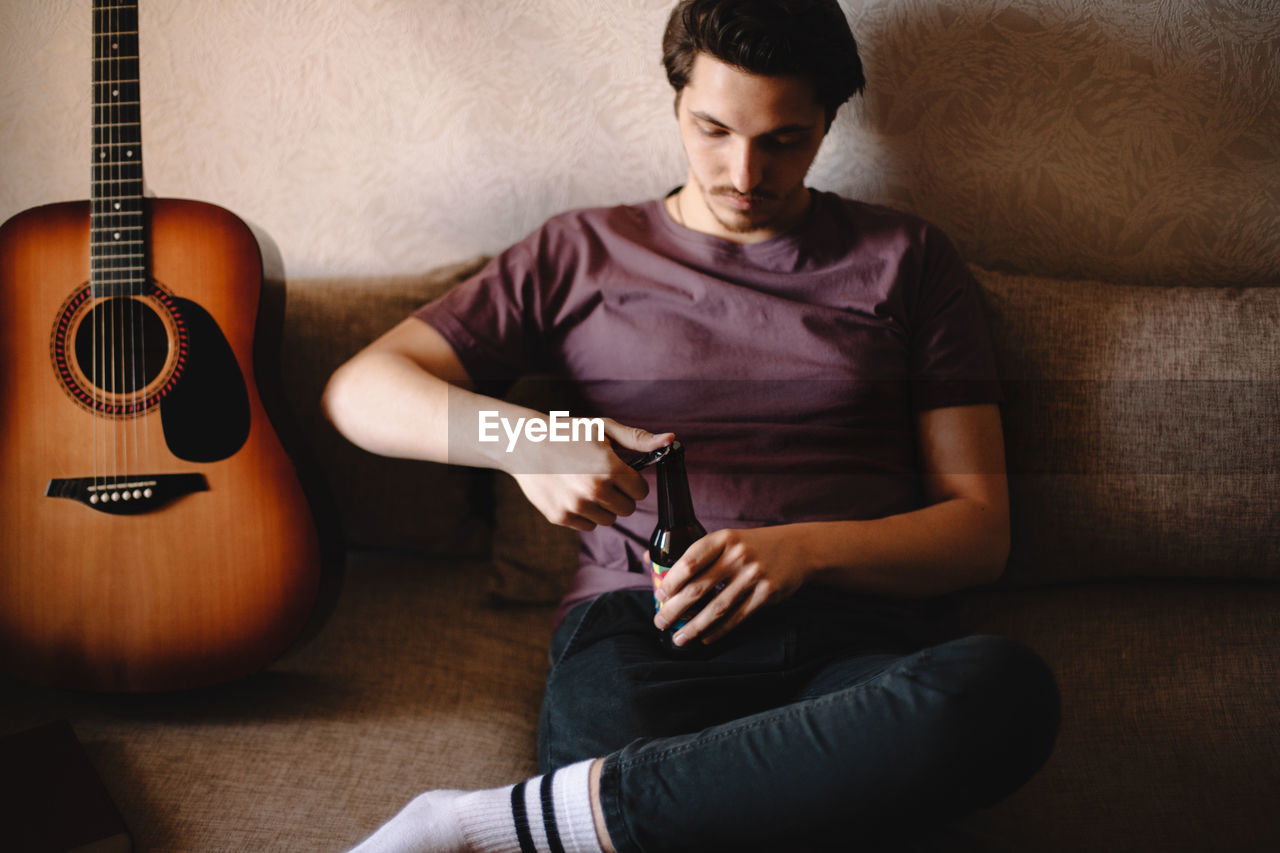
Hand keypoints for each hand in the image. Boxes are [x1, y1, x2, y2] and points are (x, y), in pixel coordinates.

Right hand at [510, 418, 672, 530]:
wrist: (525, 444)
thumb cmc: (568, 433)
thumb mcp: (604, 429)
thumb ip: (639, 439)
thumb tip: (672, 439)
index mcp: (610, 468)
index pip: (641, 491)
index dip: (633, 481)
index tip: (621, 472)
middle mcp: (594, 490)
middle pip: (627, 509)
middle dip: (621, 495)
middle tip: (603, 479)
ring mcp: (576, 506)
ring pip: (608, 519)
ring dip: (603, 506)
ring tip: (586, 485)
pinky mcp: (561, 517)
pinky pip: (588, 525)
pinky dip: (585, 514)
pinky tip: (573, 494)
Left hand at [654, 526, 811, 645]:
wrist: (798, 549)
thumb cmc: (752, 546)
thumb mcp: (727, 539)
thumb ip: (695, 552)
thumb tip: (650, 561)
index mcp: (722, 539)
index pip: (689, 562)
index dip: (670, 582)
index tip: (659, 596)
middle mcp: (738, 555)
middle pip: (698, 588)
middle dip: (674, 610)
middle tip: (660, 622)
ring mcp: (754, 575)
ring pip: (717, 608)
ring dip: (694, 627)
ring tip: (678, 639)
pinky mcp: (767, 594)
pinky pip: (737, 617)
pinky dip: (719, 631)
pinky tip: (705, 638)